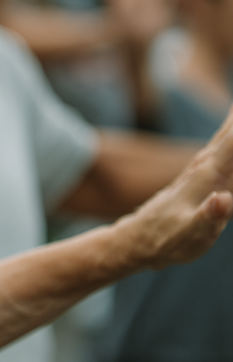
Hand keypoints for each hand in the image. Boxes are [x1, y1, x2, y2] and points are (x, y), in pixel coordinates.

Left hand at [116, 104, 232, 269]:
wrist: (138, 239)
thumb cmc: (166, 240)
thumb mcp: (190, 234)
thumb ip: (208, 217)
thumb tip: (222, 200)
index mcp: (206, 176)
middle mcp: (203, 166)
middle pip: (228, 132)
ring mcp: (200, 169)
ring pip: (224, 137)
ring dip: (232, 121)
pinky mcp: (200, 175)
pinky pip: (221, 147)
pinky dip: (229, 134)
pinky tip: (229, 129)